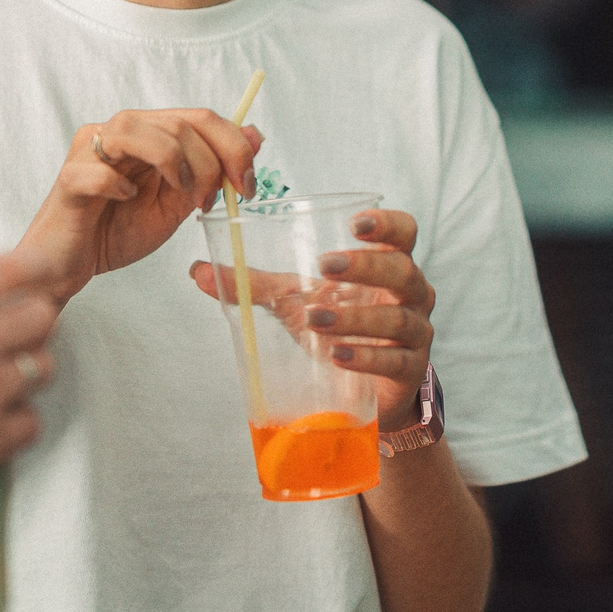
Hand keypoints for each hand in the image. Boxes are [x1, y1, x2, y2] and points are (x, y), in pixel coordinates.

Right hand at [0, 248, 59, 520]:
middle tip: (20, 331)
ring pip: (44, 367)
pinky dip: (20, 424)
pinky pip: (31, 421)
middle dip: (34, 321)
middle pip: (40, 315)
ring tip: (10, 380)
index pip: (2, 271)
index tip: (41, 265)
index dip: (30, 264)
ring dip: (31, 371)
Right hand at [21, 109, 263, 300]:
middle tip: (209, 202)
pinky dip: (117, 186)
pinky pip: (97, 170)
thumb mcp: (177, 203)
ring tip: (178, 196)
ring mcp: (88, 151)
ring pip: (135, 130)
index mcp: (148, 134)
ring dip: (171, 164)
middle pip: (177, 123)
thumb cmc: (117, 231)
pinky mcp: (69, 180)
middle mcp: (118, 132)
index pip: (199, 117)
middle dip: (209, 164)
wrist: (71, 265)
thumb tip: (255, 134)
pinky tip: (125, 201)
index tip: (249, 187)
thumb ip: (211, 170)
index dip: (234, 147)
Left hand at [193, 209, 435, 428]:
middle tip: (323, 267)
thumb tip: (197, 270)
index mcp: (389, 264)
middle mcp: (411, 293)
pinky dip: (366, 357)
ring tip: (317, 319)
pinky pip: (395, 360)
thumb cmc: (338, 328)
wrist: (365, 389)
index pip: (405, 232)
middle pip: (401, 270)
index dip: (387, 223)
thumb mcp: (296, 299)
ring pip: (396, 318)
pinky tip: (337, 356)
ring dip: (355, 316)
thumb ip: (254, 283)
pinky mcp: (410, 370)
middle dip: (364, 266)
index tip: (355, 222)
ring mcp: (415, 332)